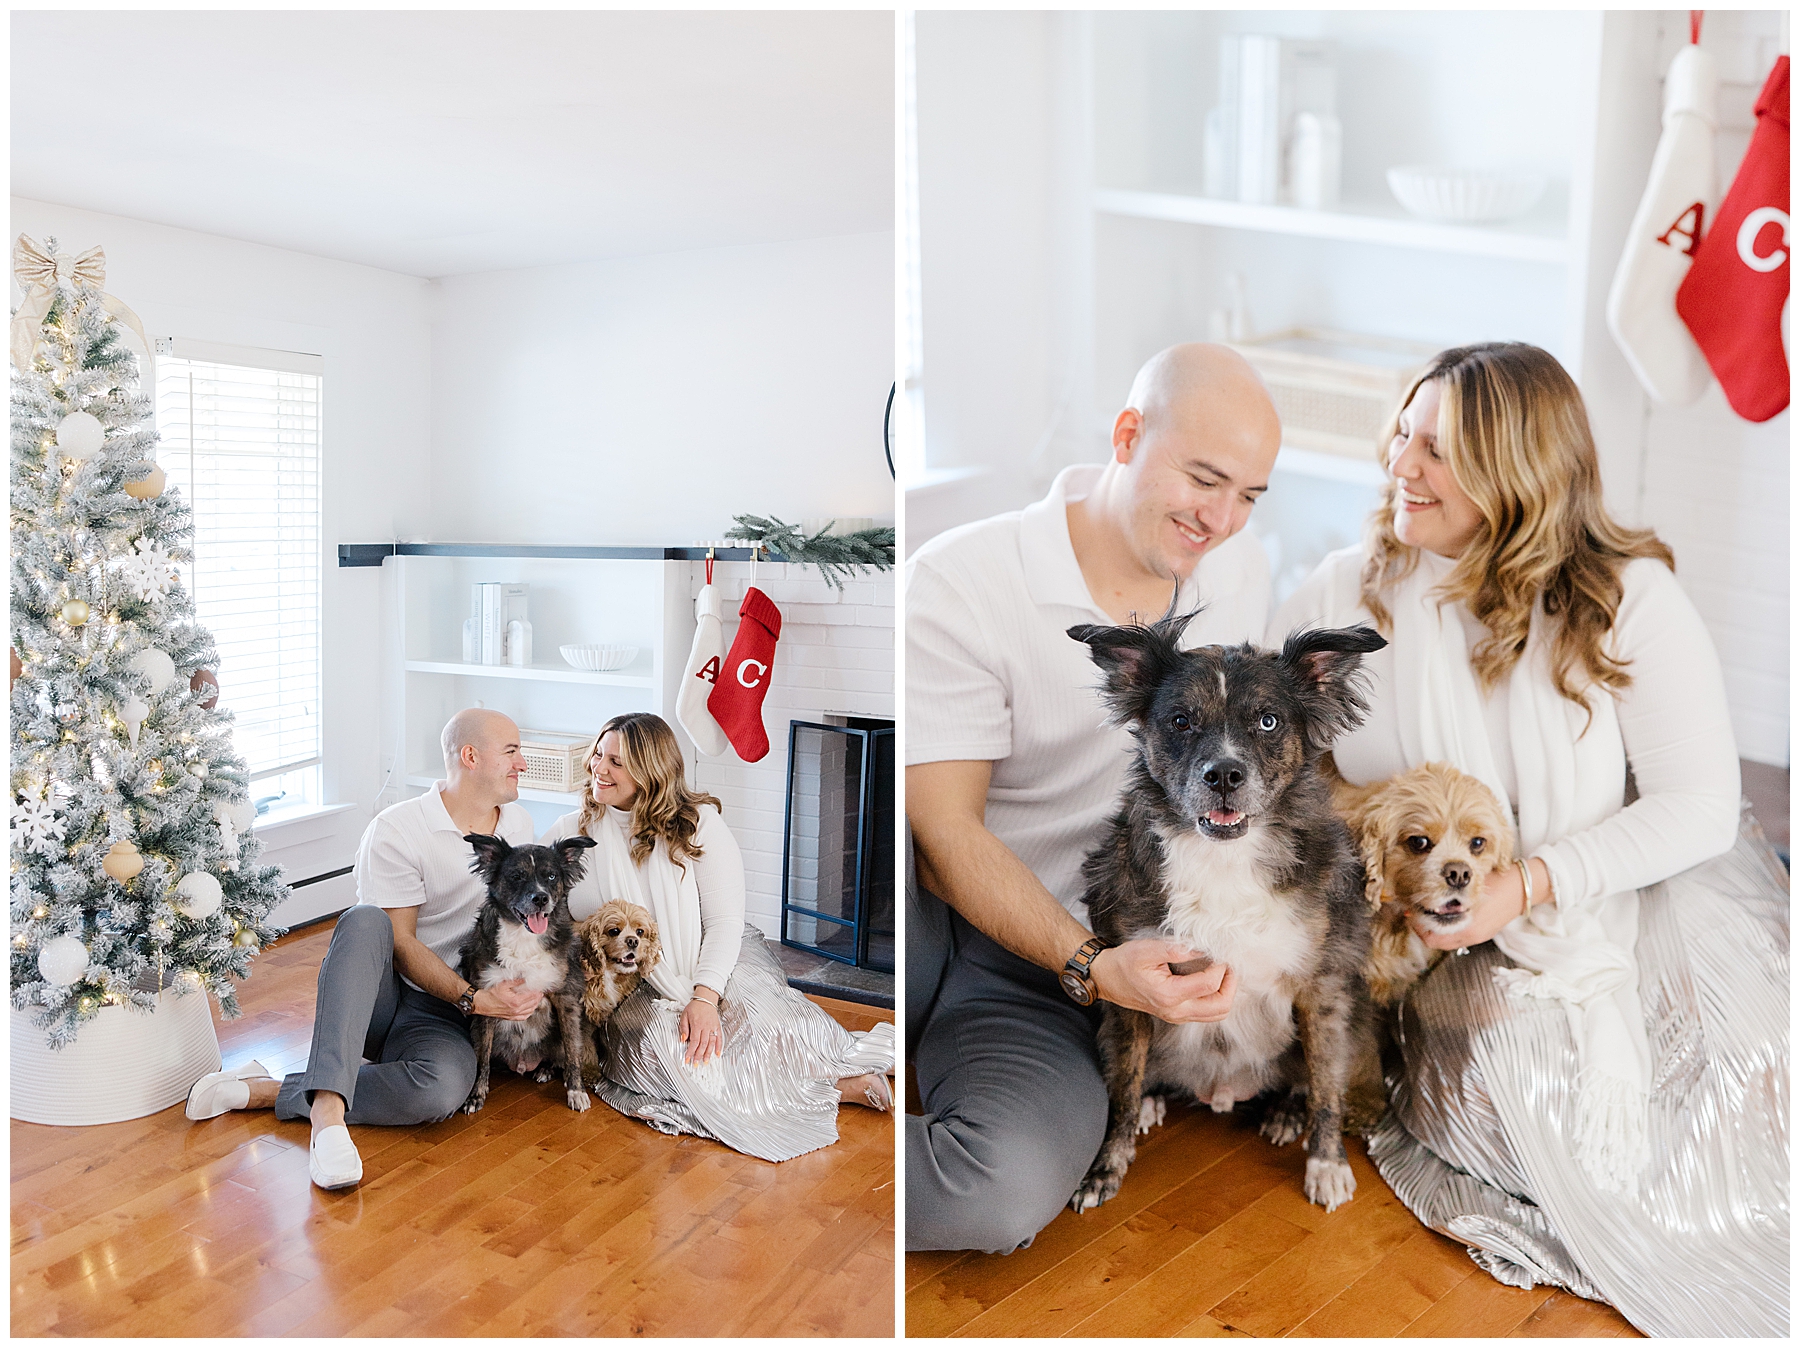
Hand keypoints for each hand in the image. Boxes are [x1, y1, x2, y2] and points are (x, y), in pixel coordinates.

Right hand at [472, 977, 542, 1020]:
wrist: (482, 1003)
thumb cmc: (492, 994)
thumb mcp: (504, 984)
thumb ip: (516, 981)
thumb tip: (526, 978)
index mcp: (516, 1001)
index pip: (532, 996)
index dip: (538, 991)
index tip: (541, 987)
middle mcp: (516, 1010)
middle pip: (533, 1003)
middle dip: (538, 997)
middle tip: (541, 992)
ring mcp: (514, 1015)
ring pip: (530, 1010)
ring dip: (535, 1004)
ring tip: (538, 998)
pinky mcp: (511, 1018)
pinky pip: (524, 1016)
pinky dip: (530, 1012)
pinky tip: (531, 1008)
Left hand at [679, 993, 723, 1064]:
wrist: (705, 998)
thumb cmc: (694, 1006)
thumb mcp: (684, 1015)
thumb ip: (683, 1028)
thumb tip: (683, 1039)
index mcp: (697, 1024)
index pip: (694, 1041)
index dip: (690, 1051)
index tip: (688, 1059)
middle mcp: (706, 1027)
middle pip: (703, 1044)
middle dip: (699, 1055)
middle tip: (696, 1064)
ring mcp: (713, 1027)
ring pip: (711, 1043)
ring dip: (708, 1053)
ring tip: (706, 1062)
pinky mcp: (717, 1026)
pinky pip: (719, 1038)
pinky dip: (719, 1046)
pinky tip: (717, 1054)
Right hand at [1091, 938, 1236, 1023]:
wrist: (1108, 979)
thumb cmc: (1125, 962)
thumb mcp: (1147, 949)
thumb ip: (1177, 949)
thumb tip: (1203, 949)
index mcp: (1168, 995)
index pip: (1209, 984)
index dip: (1220, 967)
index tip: (1219, 952)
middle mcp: (1175, 1011)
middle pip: (1220, 1007)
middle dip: (1231, 984)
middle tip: (1227, 965)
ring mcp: (1177, 1017)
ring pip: (1217, 1014)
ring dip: (1226, 994)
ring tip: (1222, 972)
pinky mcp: (1177, 1016)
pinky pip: (1207, 1014)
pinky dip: (1216, 998)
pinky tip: (1212, 980)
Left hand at [1412, 858, 1543, 950]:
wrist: (1523, 888)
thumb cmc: (1497, 882)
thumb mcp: (1469, 885)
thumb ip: (1448, 895)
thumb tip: (1423, 897)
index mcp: (1468, 925)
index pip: (1431, 936)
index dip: (1417, 925)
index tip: (1411, 911)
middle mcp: (1472, 935)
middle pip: (1436, 942)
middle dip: (1422, 930)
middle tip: (1415, 914)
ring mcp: (1477, 936)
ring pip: (1445, 942)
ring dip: (1433, 931)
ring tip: (1427, 914)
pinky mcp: (1482, 934)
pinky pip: (1457, 937)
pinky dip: (1446, 929)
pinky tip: (1445, 915)